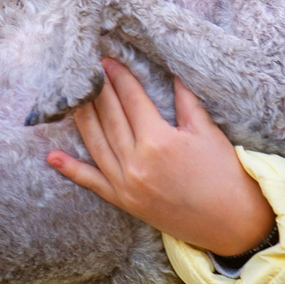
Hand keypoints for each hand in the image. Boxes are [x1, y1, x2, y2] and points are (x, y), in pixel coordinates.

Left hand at [47, 60, 274, 257]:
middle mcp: (136, 162)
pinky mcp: (125, 202)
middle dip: (99, 90)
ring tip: (72, 95)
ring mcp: (127, 185)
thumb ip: (186, 100)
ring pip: (96, 143)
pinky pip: (92, 183)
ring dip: (82, 117)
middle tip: (88, 68)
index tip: (108, 60)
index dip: (119, 77)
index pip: (131, 100)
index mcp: (158, 141)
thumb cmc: (225, 174)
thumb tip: (173, 71)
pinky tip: (52, 156)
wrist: (232, 223)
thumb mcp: (207, 132)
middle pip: (110, 117)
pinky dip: (71, 170)